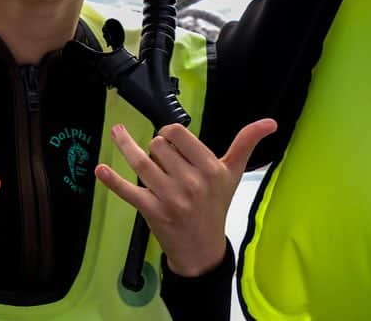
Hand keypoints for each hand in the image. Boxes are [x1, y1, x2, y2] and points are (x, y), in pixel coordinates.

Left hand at [95, 119, 276, 276]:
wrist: (202, 249)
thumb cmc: (216, 205)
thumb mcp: (233, 174)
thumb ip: (246, 143)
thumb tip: (270, 122)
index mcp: (210, 169)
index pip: (177, 133)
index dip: (170, 133)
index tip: (172, 141)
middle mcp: (190, 182)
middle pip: (158, 145)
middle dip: (157, 148)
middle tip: (163, 161)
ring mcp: (169, 197)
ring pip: (141, 161)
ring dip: (129, 148)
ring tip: (118, 135)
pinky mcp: (151, 210)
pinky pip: (127, 190)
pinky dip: (112, 180)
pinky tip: (100, 168)